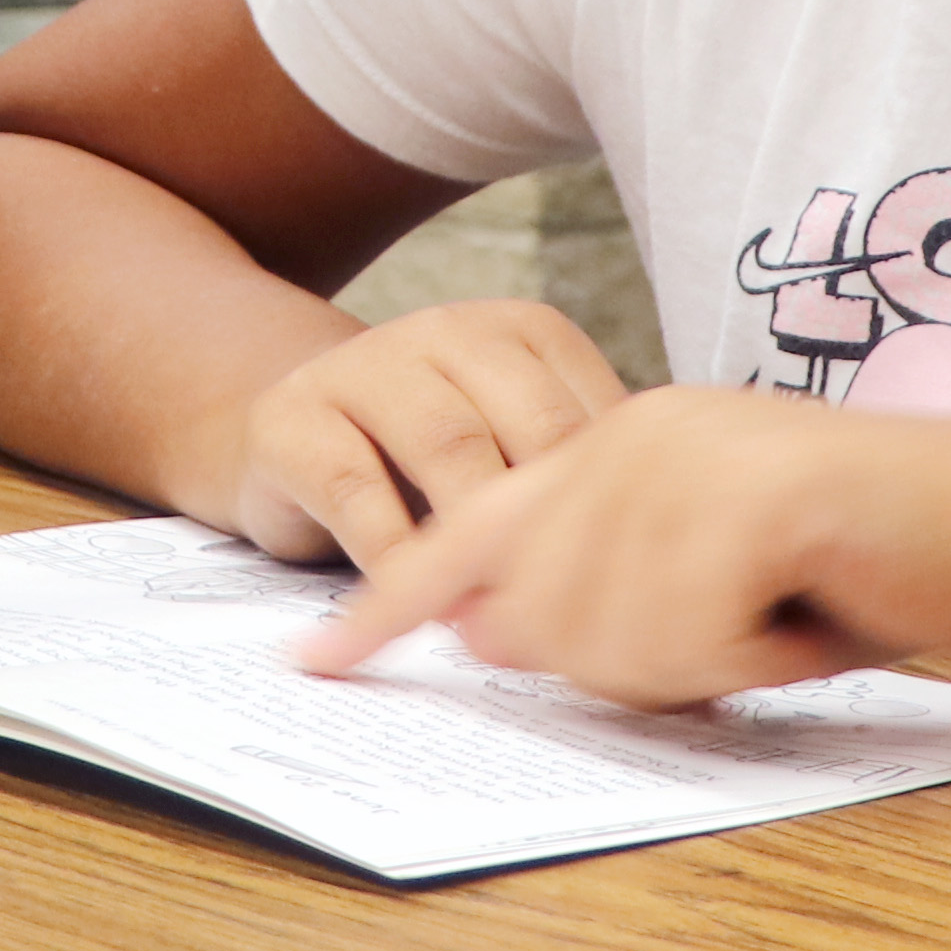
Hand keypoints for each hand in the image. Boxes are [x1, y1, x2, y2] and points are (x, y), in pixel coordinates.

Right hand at [175, 296, 631, 568]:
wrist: (287, 436)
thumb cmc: (426, 465)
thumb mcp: (509, 456)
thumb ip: (570, 490)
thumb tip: (664, 574)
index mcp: (522, 334)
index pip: (593, 413)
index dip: (621, 503)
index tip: (639, 577)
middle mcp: (448, 332)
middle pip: (529, 426)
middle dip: (559, 526)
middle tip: (581, 610)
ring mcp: (367, 365)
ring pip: (448, 447)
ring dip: (482, 542)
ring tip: (504, 617)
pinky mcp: (292, 417)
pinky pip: (358, 492)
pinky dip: (396, 557)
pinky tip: (421, 604)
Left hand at [297, 386, 950, 704]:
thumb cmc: (865, 560)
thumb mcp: (711, 583)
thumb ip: (598, 596)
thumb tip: (489, 633)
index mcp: (613, 447)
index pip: (466, 534)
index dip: (389, 605)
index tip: (315, 660)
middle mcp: (628, 440)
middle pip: (542, 624)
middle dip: (639, 667)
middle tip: (745, 636)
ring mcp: (680, 462)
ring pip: (613, 643)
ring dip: (708, 664)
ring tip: (783, 617)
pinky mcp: (737, 502)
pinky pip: (695, 642)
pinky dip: (755, 658)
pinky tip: (806, 615)